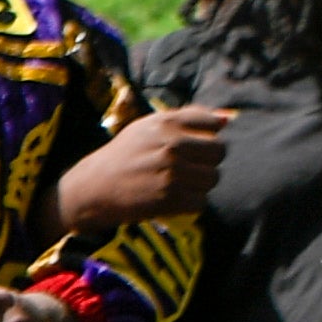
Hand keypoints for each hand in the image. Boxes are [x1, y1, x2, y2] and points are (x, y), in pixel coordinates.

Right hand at [57, 102, 229, 233]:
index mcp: (168, 122)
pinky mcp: (170, 199)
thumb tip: (226, 119)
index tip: (191, 145)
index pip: (213, 125)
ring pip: (213, 178)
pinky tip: (171, 198)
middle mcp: (172, 145)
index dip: (206, 136)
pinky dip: (189, 203)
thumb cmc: (126, 154)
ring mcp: (172, 173)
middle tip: (185, 167)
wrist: (94, 187)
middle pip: (219, 152)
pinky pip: (201, 201)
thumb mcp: (150, 126)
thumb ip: (188, 118)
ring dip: (199, 184)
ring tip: (176, 183)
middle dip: (206, 161)